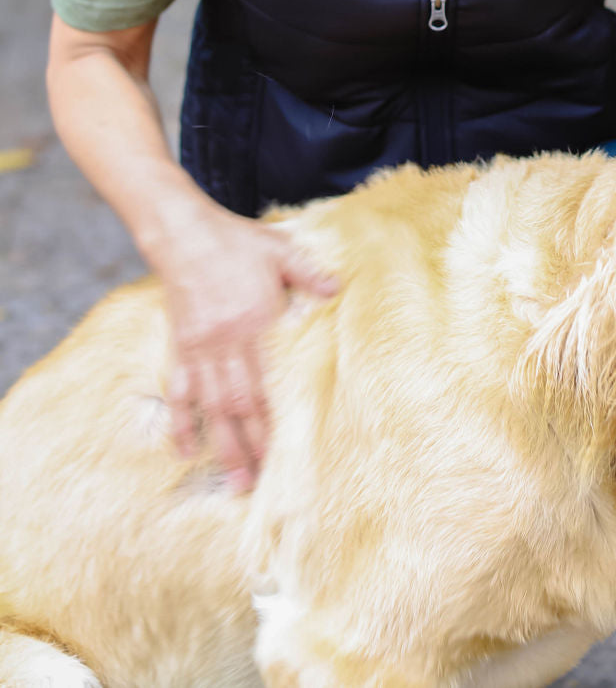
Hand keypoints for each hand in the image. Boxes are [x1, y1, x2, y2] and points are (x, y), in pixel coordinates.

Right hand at [157, 207, 336, 491]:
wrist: (182, 233)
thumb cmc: (235, 240)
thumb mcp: (279, 249)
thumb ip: (308, 273)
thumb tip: (337, 289)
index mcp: (255, 321)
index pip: (268, 381)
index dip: (275, 417)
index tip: (288, 448)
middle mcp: (226, 341)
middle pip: (240, 403)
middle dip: (251, 445)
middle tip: (262, 482)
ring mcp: (200, 347)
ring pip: (212, 405)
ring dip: (222, 444)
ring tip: (233, 479)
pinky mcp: (180, 345)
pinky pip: (179, 390)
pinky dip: (181, 421)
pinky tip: (184, 450)